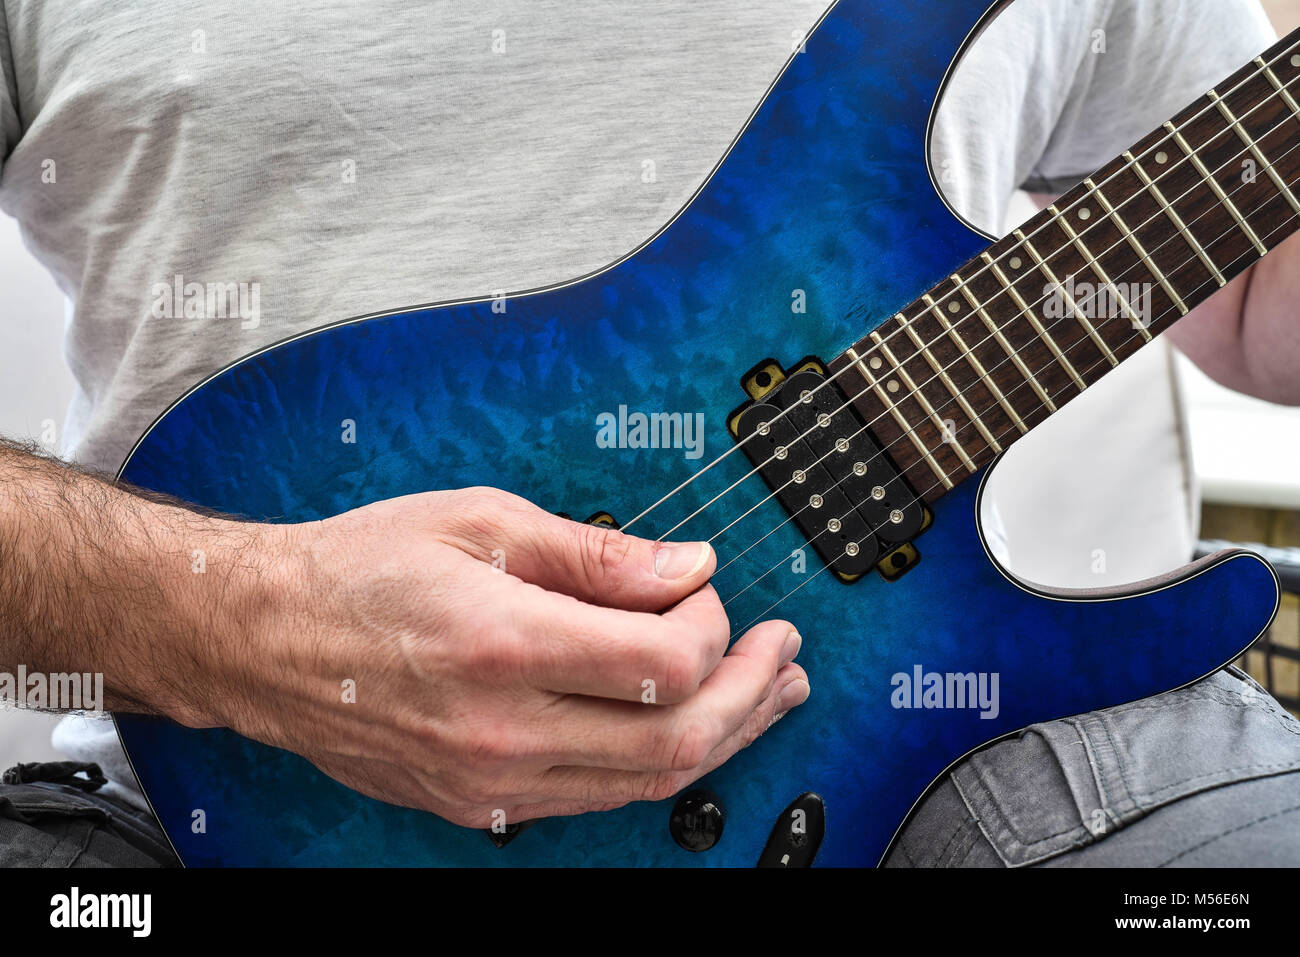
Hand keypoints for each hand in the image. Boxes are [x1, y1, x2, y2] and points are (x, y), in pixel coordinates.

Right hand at [210, 487, 808, 826]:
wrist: (264, 638)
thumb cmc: (361, 569)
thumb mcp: (481, 523)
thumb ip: (597, 553)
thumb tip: (686, 564)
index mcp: (503, 641)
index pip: (665, 662)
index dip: (712, 624)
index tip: (705, 587)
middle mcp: (502, 725)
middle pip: (677, 738)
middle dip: (753, 692)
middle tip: (782, 651)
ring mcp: (492, 778)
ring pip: (648, 779)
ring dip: (724, 733)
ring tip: (767, 691)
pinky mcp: (482, 801)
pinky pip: (599, 794)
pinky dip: (658, 760)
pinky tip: (685, 724)